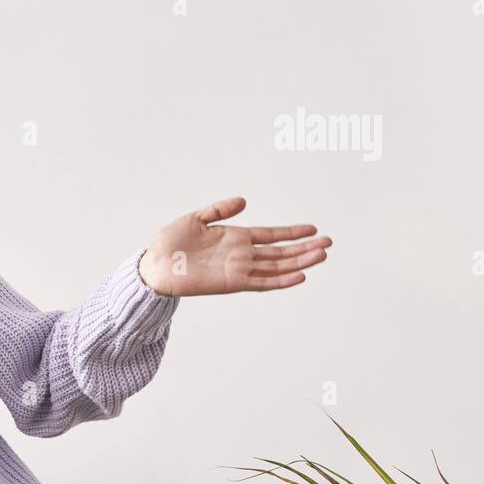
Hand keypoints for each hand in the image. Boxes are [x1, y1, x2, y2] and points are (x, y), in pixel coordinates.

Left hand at [136, 197, 330, 296]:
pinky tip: (300, 275)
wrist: (154, 264)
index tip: (313, 229)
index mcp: (234, 237)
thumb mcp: (196, 218)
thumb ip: (220, 209)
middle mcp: (241, 254)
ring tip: (322, 255)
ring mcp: (239, 269)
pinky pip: (262, 283)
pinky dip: (281, 280)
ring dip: (300, 262)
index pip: (270, 234)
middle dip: (304, 248)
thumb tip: (244, 201)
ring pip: (276, 266)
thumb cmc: (171, 242)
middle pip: (280, 251)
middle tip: (329, 243)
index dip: (291, 232)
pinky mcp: (232, 283)